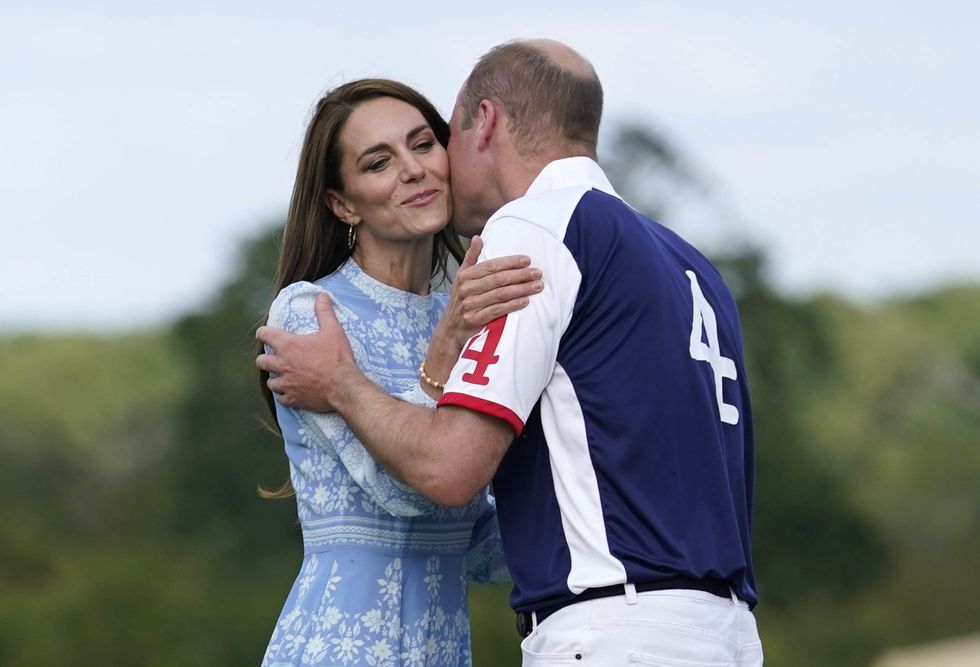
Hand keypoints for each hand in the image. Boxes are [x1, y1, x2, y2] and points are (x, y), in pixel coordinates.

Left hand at [255, 293, 356, 410]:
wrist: (343, 386)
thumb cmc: (337, 358)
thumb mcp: (333, 330)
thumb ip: (324, 312)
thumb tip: (321, 295)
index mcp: (288, 346)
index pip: (264, 334)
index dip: (264, 333)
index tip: (266, 334)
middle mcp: (282, 364)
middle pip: (261, 361)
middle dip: (265, 358)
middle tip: (274, 358)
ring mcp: (286, 383)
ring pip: (270, 381)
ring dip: (274, 378)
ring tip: (282, 376)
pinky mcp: (292, 398)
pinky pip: (280, 397)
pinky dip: (283, 394)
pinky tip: (289, 392)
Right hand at [441, 236, 542, 347]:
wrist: (450, 330)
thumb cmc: (460, 302)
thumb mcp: (461, 278)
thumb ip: (471, 258)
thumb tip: (478, 238)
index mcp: (465, 276)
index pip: (491, 266)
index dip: (510, 262)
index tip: (527, 260)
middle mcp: (466, 289)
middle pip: (498, 279)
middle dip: (520, 275)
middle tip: (537, 273)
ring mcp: (470, 305)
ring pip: (501, 294)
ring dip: (521, 289)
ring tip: (537, 286)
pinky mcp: (474, 320)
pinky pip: (498, 310)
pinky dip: (513, 305)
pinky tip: (525, 301)